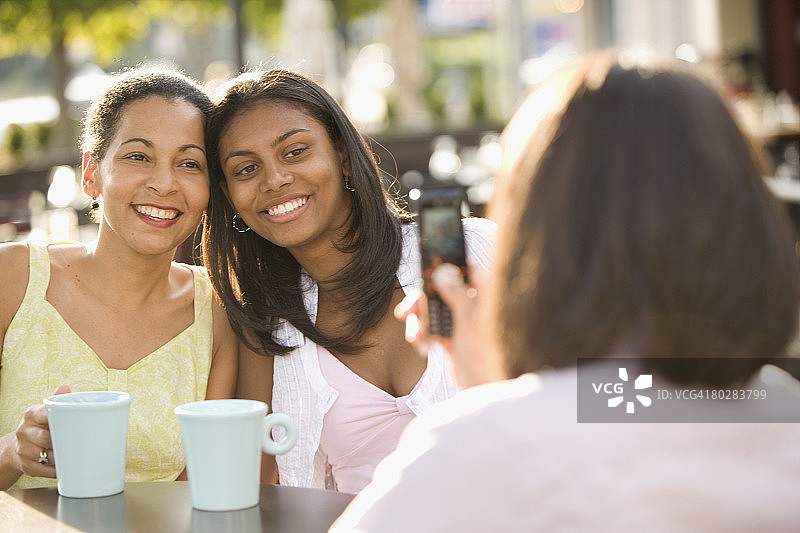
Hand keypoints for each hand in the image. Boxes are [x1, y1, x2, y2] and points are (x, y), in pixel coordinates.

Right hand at [11, 385, 70, 479]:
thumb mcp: (45, 411)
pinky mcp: (26, 466)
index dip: (61, 420)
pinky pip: (45, 470)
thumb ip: (57, 400)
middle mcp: (24, 432)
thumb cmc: (39, 426)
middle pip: (46, 438)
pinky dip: (57, 470)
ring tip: (75, 455)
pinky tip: (66, 466)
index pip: (46, 415)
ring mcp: (23, 450)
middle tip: (80, 441)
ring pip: (46, 456)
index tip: (75, 423)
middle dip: (63, 441)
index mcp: (31, 415)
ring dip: (62, 458)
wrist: (16, 447)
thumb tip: (65, 387)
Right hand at [395, 264, 502, 387]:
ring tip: (417, 338)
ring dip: (419, 323)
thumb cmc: (488, 359)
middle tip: (408, 312)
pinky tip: (424, 348)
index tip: (427, 271)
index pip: (465, 271)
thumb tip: (444, 275)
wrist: (485, 391)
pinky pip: (431, 329)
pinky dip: (423, 336)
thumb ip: (458, 296)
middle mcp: (473, 306)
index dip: (445, 268)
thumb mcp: (471, 323)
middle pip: (441, 291)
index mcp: (484, 297)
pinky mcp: (452, 338)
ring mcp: (461, 323)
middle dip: (422, 302)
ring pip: (432, 311)